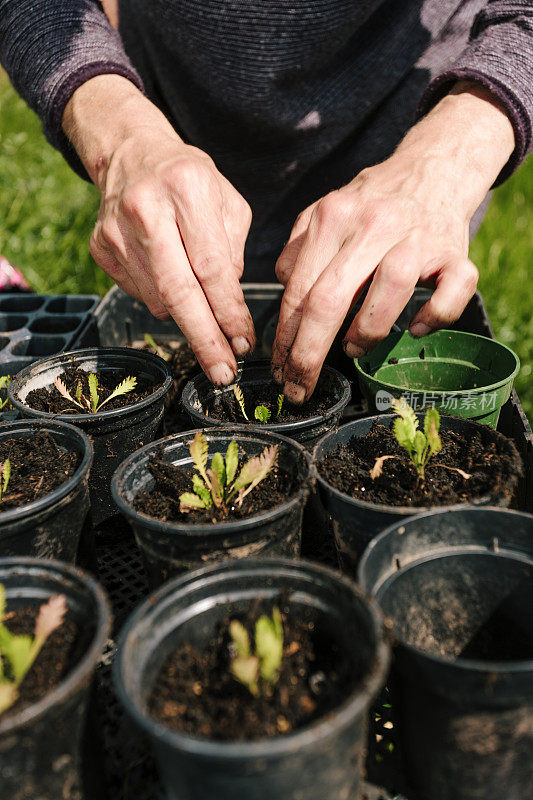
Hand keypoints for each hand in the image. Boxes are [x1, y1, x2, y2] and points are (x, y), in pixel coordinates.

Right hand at [63, 75, 254, 384]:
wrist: (131, 152)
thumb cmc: (190, 181)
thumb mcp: (227, 202)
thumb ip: (233, 252)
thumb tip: (227, 305)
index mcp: (187, 189)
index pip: (212, 268)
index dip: (228, 313)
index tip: (244, 344)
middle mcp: (145, 209)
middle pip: (178, 292)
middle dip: (204, 339)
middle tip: (223, 373)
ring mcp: (116, 230)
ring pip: (158, 299)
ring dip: (187, 318)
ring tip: (206, 319)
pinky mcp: (100, 246)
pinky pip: (139, 293)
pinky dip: (162, 301)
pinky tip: (172, 284)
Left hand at [271, 83, 514, 402]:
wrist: (432, 168)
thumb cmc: (372, 204)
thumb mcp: (326, 213)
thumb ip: (299, 248)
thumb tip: (283, 288)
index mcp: (333, 218)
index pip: (299, 289)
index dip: (285, 338)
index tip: (281, 370)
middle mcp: (373, 225)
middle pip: (330, 298)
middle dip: (308, 353)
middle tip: (301, 386)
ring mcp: (417, 237)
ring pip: (390, 289)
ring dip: (366, 332)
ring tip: (353, 348)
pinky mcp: (455, 251)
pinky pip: (453, 289)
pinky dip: (436, 315)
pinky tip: (416, 327)